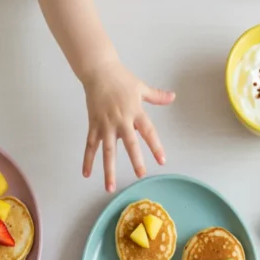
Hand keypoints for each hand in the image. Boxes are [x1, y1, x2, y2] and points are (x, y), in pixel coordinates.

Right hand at [81, 63, 174, 191]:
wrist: (98, 71)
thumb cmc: (121, 79)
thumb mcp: (141, 87)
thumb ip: (157, 96)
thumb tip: (173, 97)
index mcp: (135, 111)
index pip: (148, 132)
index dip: (155, 146)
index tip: (162, 160)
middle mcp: (121, 120)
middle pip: (129, 144)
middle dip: (135, 160)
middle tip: (140, 175)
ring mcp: (105, 125)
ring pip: (107, 151)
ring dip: (108, 170)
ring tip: (110, 187)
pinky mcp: (93, 125)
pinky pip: (90, 146)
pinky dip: (87, 160)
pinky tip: (86, 174)